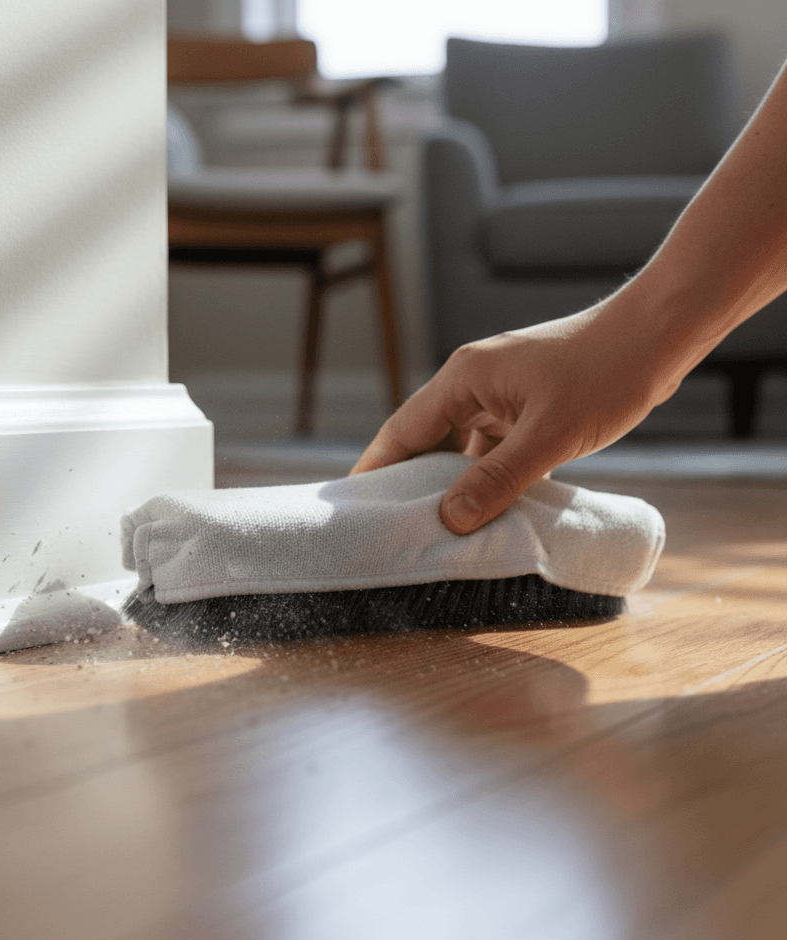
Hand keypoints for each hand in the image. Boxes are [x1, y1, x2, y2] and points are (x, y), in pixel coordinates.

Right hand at [350, 304, 679, 533]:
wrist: (659, 336)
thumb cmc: (606, 373)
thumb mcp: (549, 436)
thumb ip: (497, 479)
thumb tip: (450, 519)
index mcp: (463, 378)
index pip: (403, 430)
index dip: (376, 469)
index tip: (356, 507)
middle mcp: (472, 381)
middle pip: (425, 438)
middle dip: (410, 481)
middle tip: (393, 526)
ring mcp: (498, 392)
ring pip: (458, 444)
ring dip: (450, 481)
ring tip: (437, 524)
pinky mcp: (524, 404)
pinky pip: (489, 445)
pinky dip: (484, 474)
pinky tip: (487, 505)